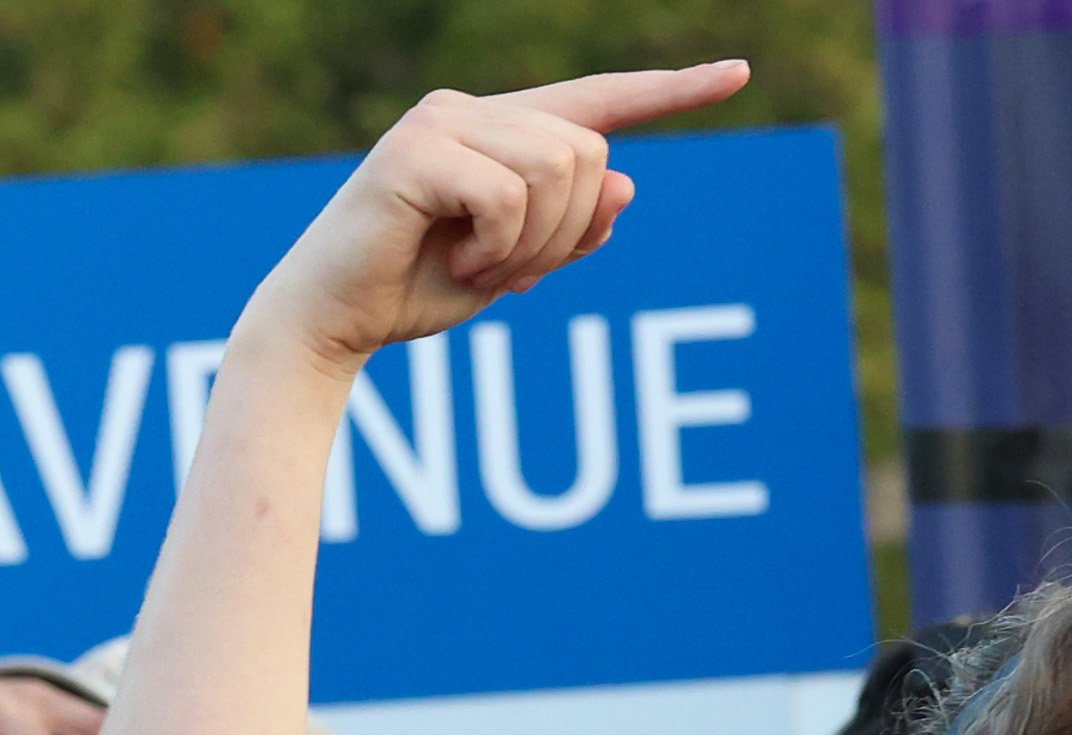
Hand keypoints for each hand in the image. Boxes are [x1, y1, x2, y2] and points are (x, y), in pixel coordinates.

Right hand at [244, 67, 751, 370]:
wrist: (332, 322)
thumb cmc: (416, 291)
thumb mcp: (515, 268)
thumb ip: (573, 230)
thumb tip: (626, 182)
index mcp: (499, 130)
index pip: (598, 102)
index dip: (671, 92)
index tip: (739, 74)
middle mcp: (470, 109)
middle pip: (588, 152)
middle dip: (567, 231)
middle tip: (504, 271)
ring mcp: (441, 122)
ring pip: (559, 169)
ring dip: (532, 243)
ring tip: (475, 266)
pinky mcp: (417, 151)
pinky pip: (510, 196)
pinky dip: (497, 249)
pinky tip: (454, 262)